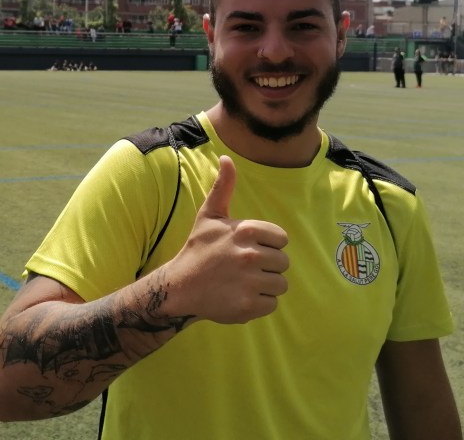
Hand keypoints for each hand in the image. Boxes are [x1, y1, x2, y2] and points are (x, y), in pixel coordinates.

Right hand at [168, 156, 288, 324]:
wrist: (180, 287)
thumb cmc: (199, 249)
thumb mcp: (209, 215)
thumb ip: (223, 187)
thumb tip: (226, 157)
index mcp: (246, 230)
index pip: (281, 239)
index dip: (267, 244)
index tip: (248, 248)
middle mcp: (250, 255)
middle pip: (283, 263)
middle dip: (267, 266)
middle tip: (243, 268)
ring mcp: (250, 282)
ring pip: (280, 284)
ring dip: (265, 285)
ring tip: (242, 282)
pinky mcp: (249, 306)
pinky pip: (272, 304)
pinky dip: (259, 303)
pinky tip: (240, 296)